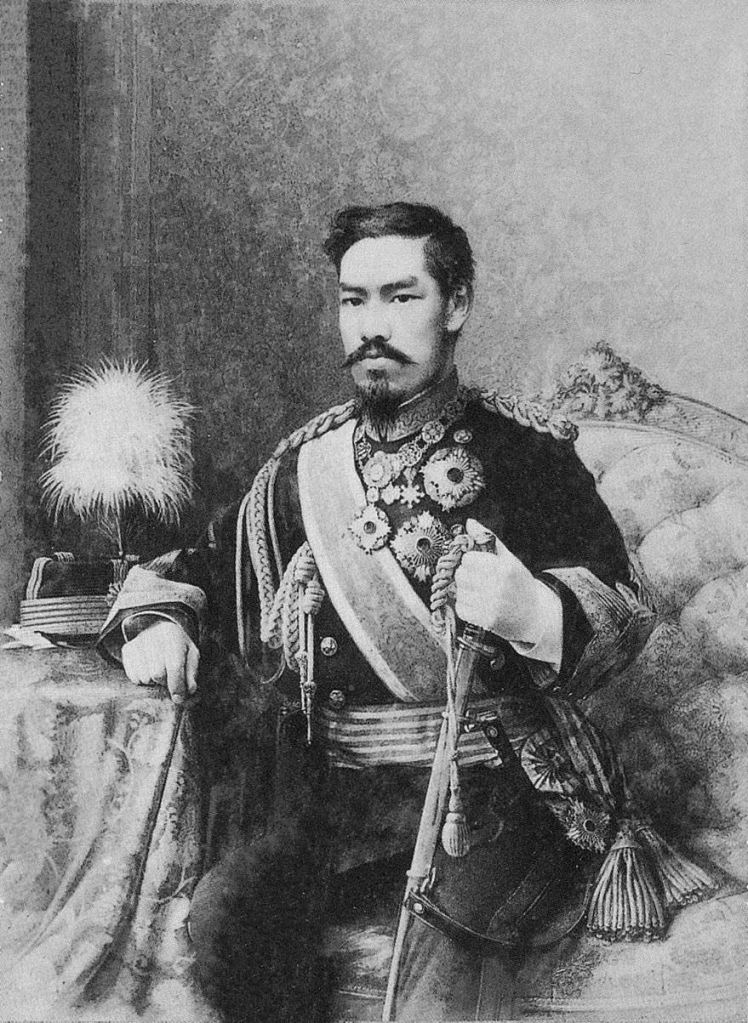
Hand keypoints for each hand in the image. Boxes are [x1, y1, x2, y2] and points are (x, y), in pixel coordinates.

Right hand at [121, 620, 198, 704]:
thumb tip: (188, 691)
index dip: (177, 686)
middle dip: (165, 682)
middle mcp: (153, 636)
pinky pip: (133, 677)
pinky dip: (142, 679)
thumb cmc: (179, 646)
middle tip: (168, 679)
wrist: (159, 629)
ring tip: (158, 672)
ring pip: (144, 678)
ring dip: (153, 682)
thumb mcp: (191, 655)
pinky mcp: (127, 650)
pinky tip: (148, 670)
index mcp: (173, 636)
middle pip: (157, 674)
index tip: (179, 698)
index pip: (174, 666)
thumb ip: (191, 673)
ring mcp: (138, 643)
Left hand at [454, 521, 548, 641]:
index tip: (478, 565)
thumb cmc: (520, 585)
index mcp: (504, 569)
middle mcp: (497, 587)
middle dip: (466, 575)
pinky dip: (465, 606)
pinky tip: (478, 604)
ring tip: (480, 593)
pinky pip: (461, 608)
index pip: (468, 559)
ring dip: (465, 591)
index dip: (470, 561)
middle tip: (477, 579)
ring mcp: (491, 605)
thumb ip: (489, 539)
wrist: (534, 616)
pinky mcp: (485, 620)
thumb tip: (470, 522)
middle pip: (461, 575)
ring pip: (459, 592)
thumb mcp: (509, 559)